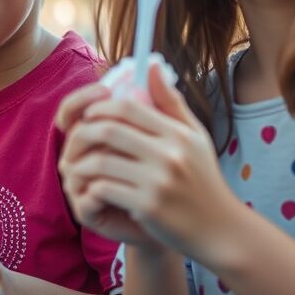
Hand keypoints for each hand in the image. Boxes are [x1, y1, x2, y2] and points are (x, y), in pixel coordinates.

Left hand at [59, 62, 237, 257]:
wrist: (219, 230)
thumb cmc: (203, 180)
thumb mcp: (194, 137)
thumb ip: (170, 102)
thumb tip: (151, 64)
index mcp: (177, 134)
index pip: (128, 107)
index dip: (100, 108)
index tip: (90, 116)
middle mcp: (169, 154)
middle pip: (109, 131)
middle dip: (84, 134)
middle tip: (76, 141)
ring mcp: (158, 181)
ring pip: (101, 162)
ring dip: (82, 165)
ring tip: (78, 168)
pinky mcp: (148, 207)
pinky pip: (104, 189)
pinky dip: (92, 189)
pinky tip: (91, 190)